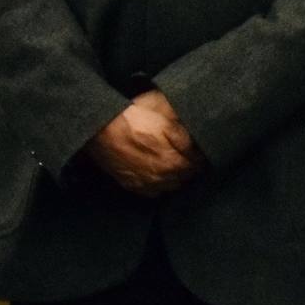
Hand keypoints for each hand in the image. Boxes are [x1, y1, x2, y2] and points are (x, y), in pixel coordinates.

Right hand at [84, 90, 202, 196]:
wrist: (99, 127)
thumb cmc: (133, 117)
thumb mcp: (164, 114)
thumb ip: (184, 128)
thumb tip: (198, 134)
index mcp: (173, 160)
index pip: (198, 162)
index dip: (202, 154)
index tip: (204, 148)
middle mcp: (162, 176)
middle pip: (186, 176)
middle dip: (192, 166)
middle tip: (193, 155)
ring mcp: (146, 183)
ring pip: (172, 185)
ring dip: (178, 176)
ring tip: (178, 164)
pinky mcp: (131, 184)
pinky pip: (154, 191)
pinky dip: (161, 184)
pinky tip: (161, 174)